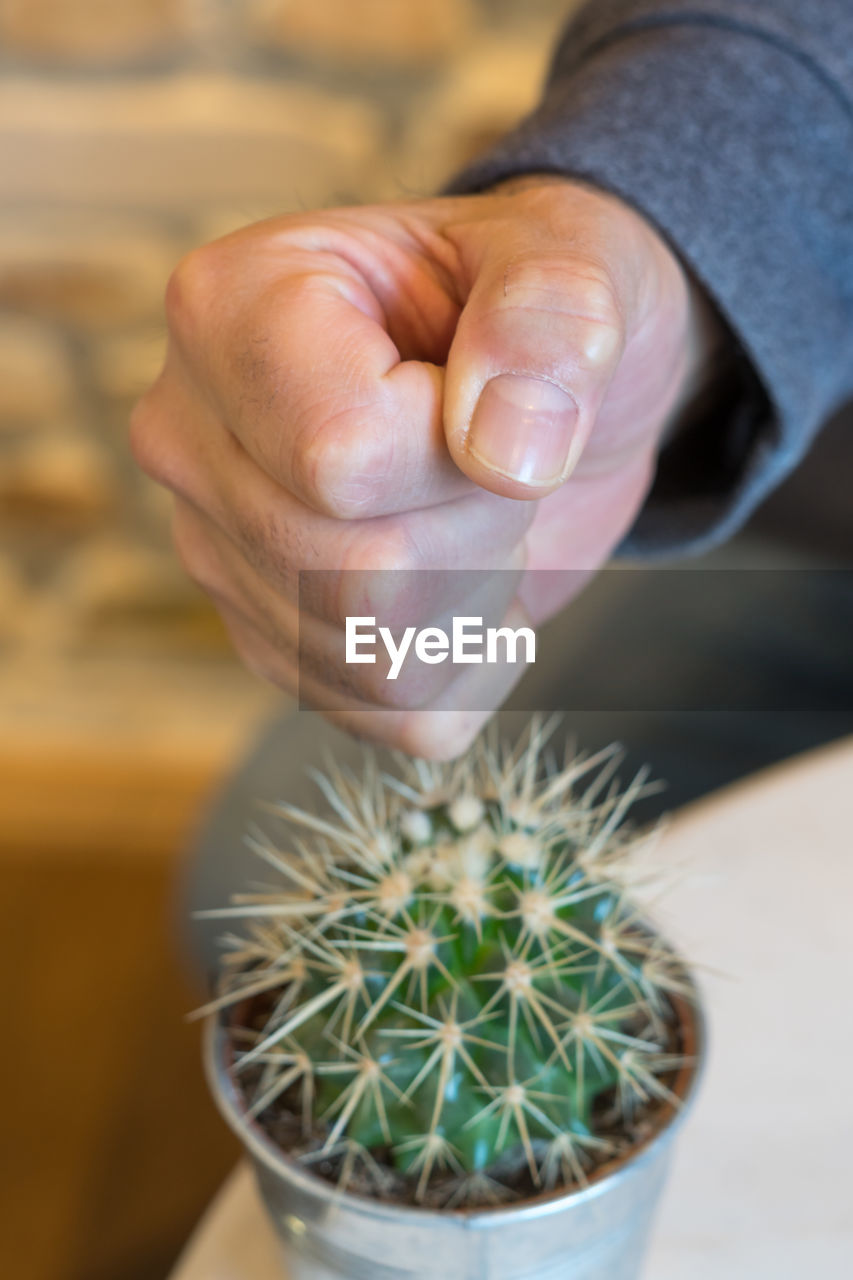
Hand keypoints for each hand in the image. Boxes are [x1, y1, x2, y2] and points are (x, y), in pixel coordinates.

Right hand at [131, 179, 716, 757]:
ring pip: (372, 661)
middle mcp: (191, 439)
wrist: (527, 389)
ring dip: (476, 599)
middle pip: (357, 575)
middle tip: (501, 461)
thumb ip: (549, 321)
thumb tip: (507, 452)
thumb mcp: (574, 264)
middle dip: (480, 533)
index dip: (463, 458)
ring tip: (477, 511)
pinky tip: (467, 581)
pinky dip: (464, 665)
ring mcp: (219, 551)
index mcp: (231, 313)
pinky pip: (386, 716)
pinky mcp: (269, 641)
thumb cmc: (532, 310)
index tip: (498, 399)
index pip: (342, 456)